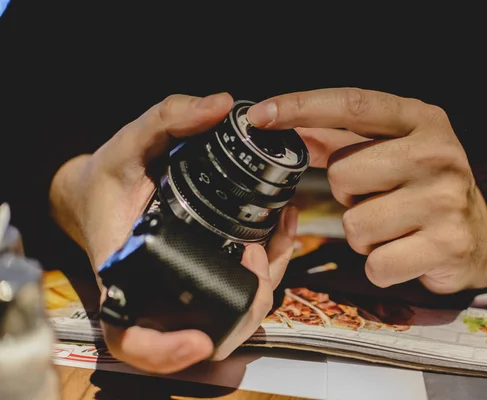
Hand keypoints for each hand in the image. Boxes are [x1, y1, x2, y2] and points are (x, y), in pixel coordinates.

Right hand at [49, 93, 297, 373]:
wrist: (102, 192)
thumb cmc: (107, 180)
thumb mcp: (127, 143)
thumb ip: (167, 119)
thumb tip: (220, 105)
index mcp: (126, 275)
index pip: (134, 337)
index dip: (164, 351)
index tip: (200, 338)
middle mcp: (157, 290)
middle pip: (204, 328)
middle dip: (245, 302)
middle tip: (257, 254)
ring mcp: (184, 284)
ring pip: (233, 308)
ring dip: (266, 278)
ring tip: (279, 230)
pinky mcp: (204, 272)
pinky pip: (242, 281)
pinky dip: (269, 260)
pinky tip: (282, 227)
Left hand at [247, 88, 486, 294]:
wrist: (480, 234)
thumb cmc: (424, 186)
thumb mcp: (392, 150)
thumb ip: (339, 139)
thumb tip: (283, 126)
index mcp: (422, 120)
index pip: (352, 104)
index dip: (301, 106)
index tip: (260, 115)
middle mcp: (438, 154)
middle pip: (343, 173)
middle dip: (347, 194)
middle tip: (375, 197)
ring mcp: (445, 201)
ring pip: (355, 226)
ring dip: (363, 234)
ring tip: (393, 226)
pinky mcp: (447, 246)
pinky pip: (375, 264)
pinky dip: (379, 265)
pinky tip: (403, 252)